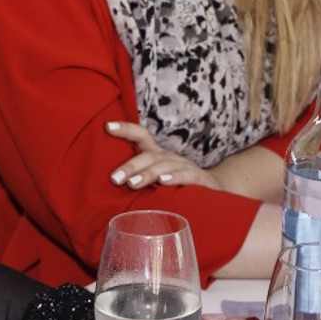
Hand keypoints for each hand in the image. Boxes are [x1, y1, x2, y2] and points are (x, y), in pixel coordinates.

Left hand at [107, 120, 222, 190]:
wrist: (215, 193)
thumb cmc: (177, 187)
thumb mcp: (155, 179)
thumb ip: (136, 179)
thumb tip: (105, 185)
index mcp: (157, 155)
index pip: (141, 136)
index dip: (126, 129)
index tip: (107, 126)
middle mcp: (169, 157)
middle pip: (149, 156)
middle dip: (131, 166)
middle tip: (114, 178)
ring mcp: (185, 167)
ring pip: (165, 166)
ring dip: (148, 174)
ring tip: (133, 184)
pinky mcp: (200, 180)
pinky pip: (187, 176)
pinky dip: (175, 177)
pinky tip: (164, 182)